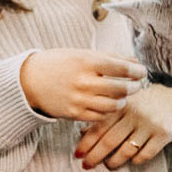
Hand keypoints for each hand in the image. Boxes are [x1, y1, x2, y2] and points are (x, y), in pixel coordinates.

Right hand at [19, 49, 145, 120]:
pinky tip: (108, 105)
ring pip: (114, 105)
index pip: (122, 68)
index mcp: (87, 62)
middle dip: (134, 87)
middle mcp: (84, 82)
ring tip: (123, 96)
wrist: (29, 81)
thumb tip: (135, 62)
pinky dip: (109, 111)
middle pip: (121, 89)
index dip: (137, 71)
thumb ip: (110, 58)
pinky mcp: (74, 114)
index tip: (142, 72)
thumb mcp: (82, 54)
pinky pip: (101, 116)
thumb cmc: (59, 63)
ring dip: (123, 101)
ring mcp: (79, 100)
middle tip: (136, 85)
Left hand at [74, 84, 171, 169]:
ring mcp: (150, 124)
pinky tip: (132, 161)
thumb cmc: (147, 103)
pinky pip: (145, 154)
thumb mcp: (127, 103)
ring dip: (114, 161)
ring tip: (108, 165)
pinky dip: (136, 160)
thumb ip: (107, 115)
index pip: (100, 126)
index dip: (86, 142)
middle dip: (95, 156)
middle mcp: (135, 114)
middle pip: (110, 141)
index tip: (78, 154)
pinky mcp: (163, 134)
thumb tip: (83, 133)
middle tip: (86, 165)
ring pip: (126, 150)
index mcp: (123, 104)